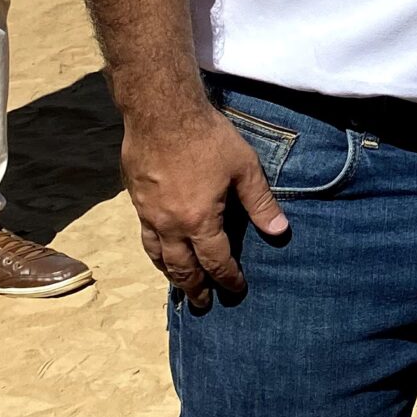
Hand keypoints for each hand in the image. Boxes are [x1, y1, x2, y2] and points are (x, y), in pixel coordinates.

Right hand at [122, 98, 288, 309]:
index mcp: (199, 221)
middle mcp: (170, 226)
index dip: (228, 278)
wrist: (160, 113)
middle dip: (195, 288)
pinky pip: (145, 237)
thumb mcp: (244, 167)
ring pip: (158, 256)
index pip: (216, 261)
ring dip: (171, 275)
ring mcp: (149, 215)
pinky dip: (155, 253)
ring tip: (180, 285)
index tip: (237, 290)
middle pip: (182, 268)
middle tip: (203, 304)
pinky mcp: (137, 201)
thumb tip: (280, 232)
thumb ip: (260, 202)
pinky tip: (159, 251)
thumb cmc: (207, 137)